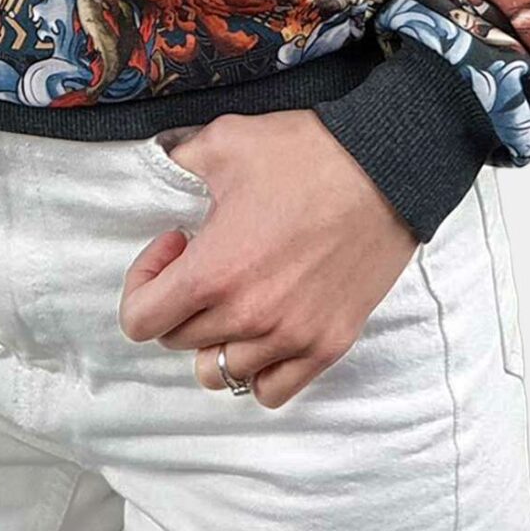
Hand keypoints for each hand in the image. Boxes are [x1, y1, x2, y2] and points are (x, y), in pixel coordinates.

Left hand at [116, 109, 414, 407]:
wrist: (388, 168)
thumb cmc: (308, 153)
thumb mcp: (226, 139)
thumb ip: (179, 157)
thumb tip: (160, 161)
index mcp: (215, 272)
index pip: (140, 322)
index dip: (143, 282)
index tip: (175, 245)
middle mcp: (248, 317)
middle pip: (179, 342)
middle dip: (179, 301)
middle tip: (206, 259)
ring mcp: (291, 338)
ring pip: (221, 372)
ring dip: (215, 338)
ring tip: (233, 298)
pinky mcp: (328, 345)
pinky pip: (272, 391)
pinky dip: (258, 369)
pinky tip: (264, 330)